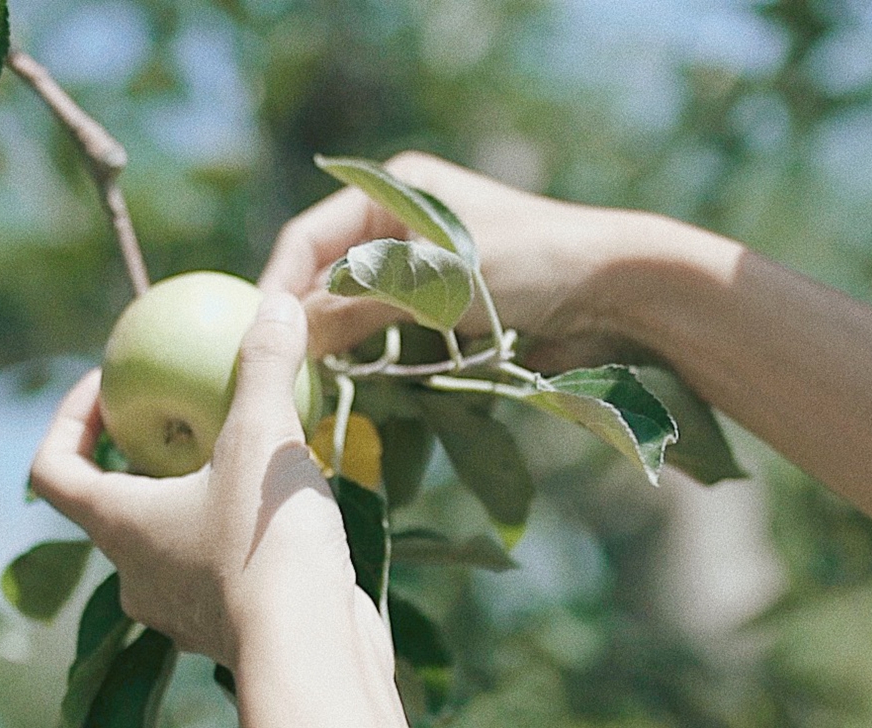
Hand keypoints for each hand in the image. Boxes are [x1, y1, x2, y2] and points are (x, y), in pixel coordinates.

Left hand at [29, 293, 385, 669]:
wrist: (314, 660)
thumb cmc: (267, 547)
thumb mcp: (264, 435)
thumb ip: (262, 366)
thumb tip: (273, 303)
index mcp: (117, 525)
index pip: (52, 469)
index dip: (66, 420)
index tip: (108, 385)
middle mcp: (135, 573)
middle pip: (113, 503)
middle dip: (140, 456)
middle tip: (184, 413)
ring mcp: (181, 609)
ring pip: (172, 539)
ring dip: (196, 496)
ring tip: (246, 455)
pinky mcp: (232, 629)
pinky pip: (222, 568)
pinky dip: (239, 533)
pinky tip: (288, 505)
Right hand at [260, 150, 715, 364]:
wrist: (617, 290)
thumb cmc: (528, 264)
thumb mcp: (431, 282)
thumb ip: (353, 307)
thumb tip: (284, 336)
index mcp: (391, 191)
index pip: (306, 238)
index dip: (276, 288)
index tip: (255, 340)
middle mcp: (397, 225)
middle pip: (324, 278)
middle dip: (303, 325)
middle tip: (276, 374)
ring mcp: (419, 270)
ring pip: (353, 313)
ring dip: (336, 350)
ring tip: (310, 390)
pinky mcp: (441, 311)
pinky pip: (387, 336)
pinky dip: (370, 362)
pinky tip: (355, 391)